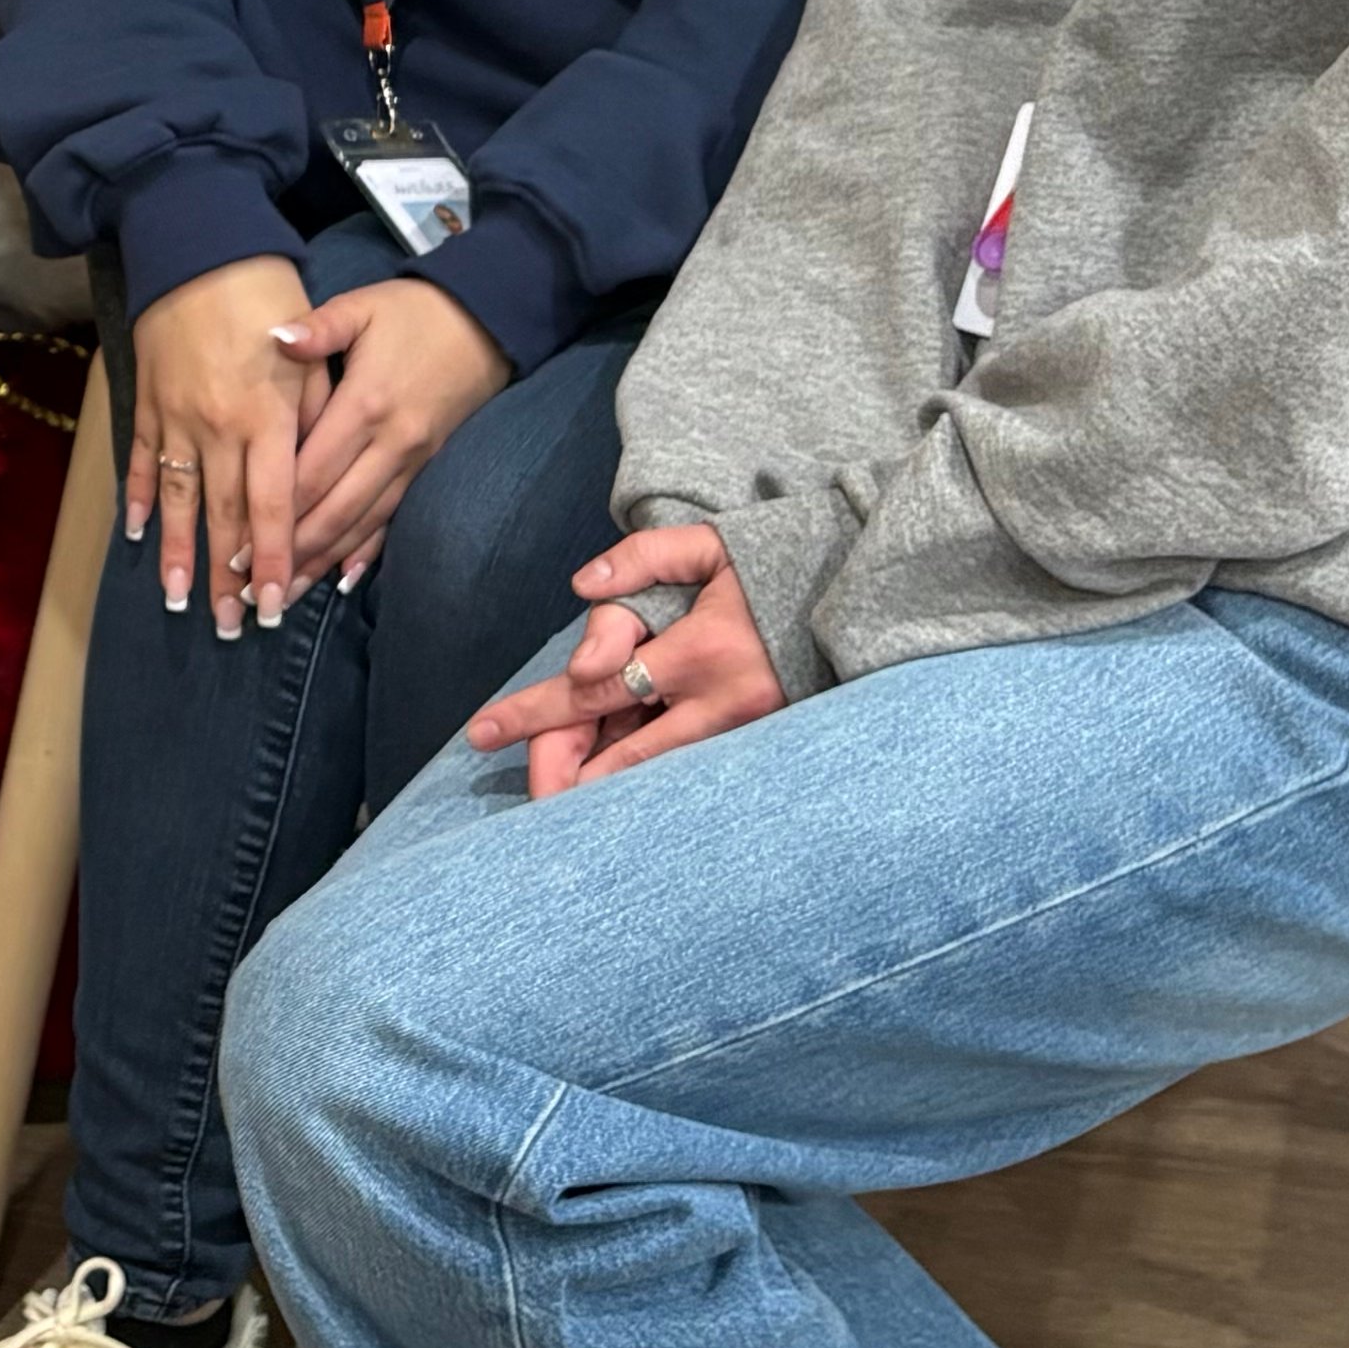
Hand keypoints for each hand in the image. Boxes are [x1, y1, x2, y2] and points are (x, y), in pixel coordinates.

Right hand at [124, 258, 323, 640]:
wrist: (197, 244)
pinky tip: (137, 533)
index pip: (273, 505)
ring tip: (176, 599)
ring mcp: (175, 416)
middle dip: (228, 577)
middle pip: (222, 515)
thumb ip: (315, 414)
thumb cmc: (267, 293)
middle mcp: (217, 425)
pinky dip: (140, 497)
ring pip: (176, 498)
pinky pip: (142, 458)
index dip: (275, 559)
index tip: (277, 604)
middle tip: (232, 627)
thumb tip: (319, 476)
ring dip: (177, 553)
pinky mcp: (148, 400)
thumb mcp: (311, 350)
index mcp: (266, 415)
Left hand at [273, 280, 510, 592]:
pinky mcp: (426, 466)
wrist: (487, 321)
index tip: (234, 546)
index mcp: (365, 405)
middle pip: (334, 510)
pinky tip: (341, 579)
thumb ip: (318, 326)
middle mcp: (390, 443)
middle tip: (249, 589)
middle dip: (290, 553)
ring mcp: (412, 460)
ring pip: (362, 523)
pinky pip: (392, 517)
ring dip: (321, 561)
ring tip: (283, 596)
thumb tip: (274, 337)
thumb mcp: (362, 307)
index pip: (310, 472)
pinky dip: (366, 551)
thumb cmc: (414, 311)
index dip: (272, 513)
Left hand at [465, 524, 784, 796]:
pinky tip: (615, 788)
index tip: (484, 731)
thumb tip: (582, 586)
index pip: (598, 690)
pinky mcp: (765, 747)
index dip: (538, 713)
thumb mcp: (712, 546)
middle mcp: (723, 705)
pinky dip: (652, 778)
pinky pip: (693, 769)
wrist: (864, 599)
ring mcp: (748, 734)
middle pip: (624, 755)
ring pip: (660, 774)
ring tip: (554, 801)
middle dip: (568, 775)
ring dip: (608, 788)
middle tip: (521, 793)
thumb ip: (644, 558)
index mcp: (701, 651)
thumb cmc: (780, 565)